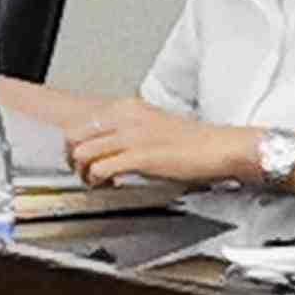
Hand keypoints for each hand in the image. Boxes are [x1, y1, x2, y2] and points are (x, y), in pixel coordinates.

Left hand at [65, 103, 254, 189]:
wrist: (220, 147)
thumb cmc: (194, 142)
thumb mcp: (154, 126)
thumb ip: (129, 131)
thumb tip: (109, 146)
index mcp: (129, 108)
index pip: (83, 123)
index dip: (77, 146)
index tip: (84, 160)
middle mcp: (126, 117)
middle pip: (74, 136)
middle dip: (73, 159)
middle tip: (84, 173)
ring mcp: (132, 136)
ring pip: (82, 152)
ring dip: (83, 173)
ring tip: (96, 182)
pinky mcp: (140, 156)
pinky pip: (101, 169)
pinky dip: (98, 181)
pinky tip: (109, 186)